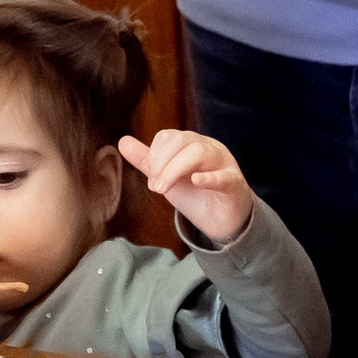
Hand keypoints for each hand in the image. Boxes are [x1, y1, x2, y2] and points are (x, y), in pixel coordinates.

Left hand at [118, 129, 252, 243]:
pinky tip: (195, 181)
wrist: (223, 221)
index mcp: (192, 144)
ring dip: (175, 169)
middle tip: (155, 186)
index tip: (150, 176)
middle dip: (162, 162)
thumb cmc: (196, 195)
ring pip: (200, 152)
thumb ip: (147, 161)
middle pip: (182, 141)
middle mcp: (209, 148)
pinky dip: (209, 178)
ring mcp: (224, 164)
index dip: (154, 154)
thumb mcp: (168, 176)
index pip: (169, 136)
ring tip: (163, 189)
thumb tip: (122, 141)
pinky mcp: (234, 184)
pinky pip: (224, 176)